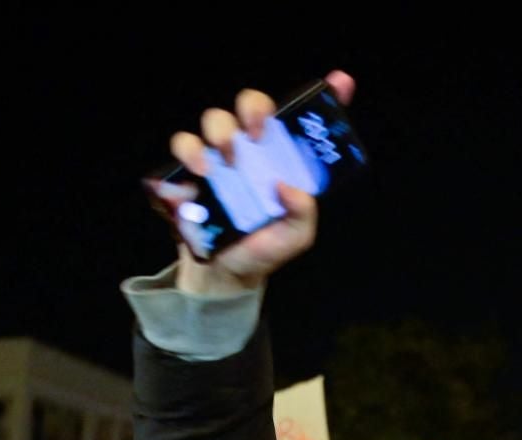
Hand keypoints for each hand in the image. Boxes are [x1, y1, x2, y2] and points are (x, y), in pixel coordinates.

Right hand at [170, 71, 355, 294]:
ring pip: (214, 120)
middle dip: (254, 107)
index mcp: (281, 157)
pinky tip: (200, 175)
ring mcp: (218, 156)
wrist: (226, 273)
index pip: (300, 119)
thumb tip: (289, 187)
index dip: (324, 95)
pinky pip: (182, 148)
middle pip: (250, 104)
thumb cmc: (264, 247)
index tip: (340, 83)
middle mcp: (251, 149)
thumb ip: (303, 213)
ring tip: (226, 160)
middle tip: (257, 131)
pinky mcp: (189, 170)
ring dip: (219, 132)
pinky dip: (188, 155)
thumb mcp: (295, 235)